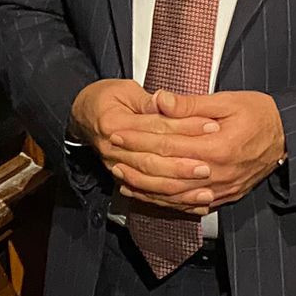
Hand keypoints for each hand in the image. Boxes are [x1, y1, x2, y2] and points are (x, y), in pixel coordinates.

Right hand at [72, 78, 216, 213]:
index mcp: (114, 124)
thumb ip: (148, 101)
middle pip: (153, 161)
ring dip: (180, 189)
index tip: (211, 126)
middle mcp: (113, 151)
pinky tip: (191, 205)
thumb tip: (167, 103)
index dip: (185, 126)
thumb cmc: (106, 98)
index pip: (156, 127)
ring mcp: (117, 168)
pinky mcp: (123, 179)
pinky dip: (171, 202)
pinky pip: (148, 195)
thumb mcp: (125, 90)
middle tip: (209, 166)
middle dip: (183, 165)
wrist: (83, 116)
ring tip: (206, 191)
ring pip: (152, 183)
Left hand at [109, 90, 285, 206]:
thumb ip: (191, 105)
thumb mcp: (227, 101)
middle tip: (112, 154)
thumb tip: (161, 100)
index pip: (168, 145)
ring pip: (175, 196)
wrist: (289, 139)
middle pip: (167, 174)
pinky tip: (145, 195)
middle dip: (136, 165)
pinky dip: (164, 202)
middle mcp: (217, 174)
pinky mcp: (223, 198)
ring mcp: (221, 190)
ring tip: (121, 175)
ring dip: (145, 187)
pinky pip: (188, 206)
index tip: (118, 132)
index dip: (139, 139)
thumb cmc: (260, 115)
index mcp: (218, 147)